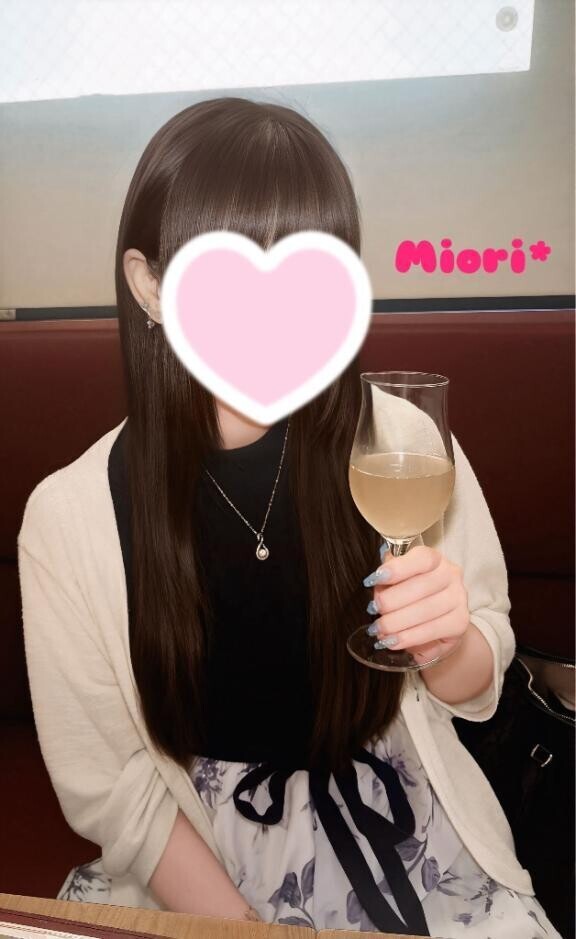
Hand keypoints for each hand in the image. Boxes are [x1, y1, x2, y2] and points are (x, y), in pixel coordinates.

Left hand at [363, 544, 470, 661]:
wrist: (435, 627)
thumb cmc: (410, 598)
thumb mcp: (396, 584)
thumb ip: (387, 579)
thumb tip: (375, 580)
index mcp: (435, 560)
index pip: (422, 558)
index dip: (398, 568)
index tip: (376, 578)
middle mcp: (451, 575)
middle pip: (422, 585)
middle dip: (392, 600)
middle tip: (373, 610)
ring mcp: (459, 598)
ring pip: (426, 610)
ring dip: (397, 622)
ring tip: (379, 630)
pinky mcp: (460, 622)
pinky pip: (432, 630)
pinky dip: (409, 637)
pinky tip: (393, 641)